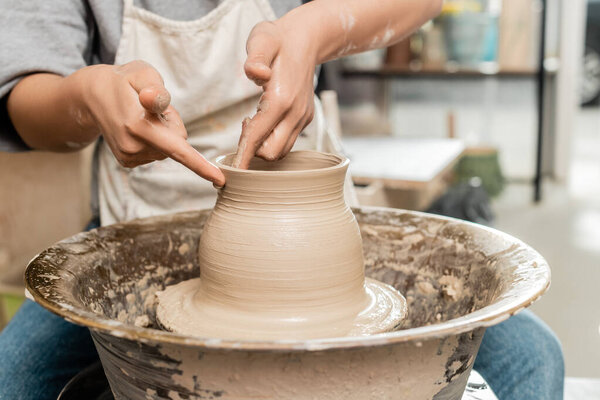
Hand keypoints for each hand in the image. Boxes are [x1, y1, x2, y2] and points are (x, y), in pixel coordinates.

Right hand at [76, 60, 224, 185]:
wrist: (93, 95)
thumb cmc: (125, 80)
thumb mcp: (142, 73)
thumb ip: (155, 88)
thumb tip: (157, 101)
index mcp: (138, 126)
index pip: (177, 148)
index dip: (200, 165)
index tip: (220, 179)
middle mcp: (132, 147)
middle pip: (178, 142)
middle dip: (172, 124)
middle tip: (149, 107)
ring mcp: (129, 157)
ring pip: (168, 149)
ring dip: (162, 132)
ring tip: (140, 115)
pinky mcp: (127, 162)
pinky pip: (157, 153)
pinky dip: (153, 141)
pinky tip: (136, 126)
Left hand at [233, 21, 315, 168]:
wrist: (306, 39)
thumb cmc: (278, 40)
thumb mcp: (262, 39)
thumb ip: (256, 57)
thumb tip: (255, 72)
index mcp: (282, 100)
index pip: (259, 137)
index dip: (244, 156)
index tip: (232, 172)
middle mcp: (295, 114)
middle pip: (272, 153)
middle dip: (254, 150)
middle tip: (245, 125)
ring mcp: (302, 118)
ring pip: (281, 151)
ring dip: (264, 145)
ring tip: (254, 121)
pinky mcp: (305, 119)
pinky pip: (287, 141)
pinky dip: (272, 138)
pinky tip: (264, 119)